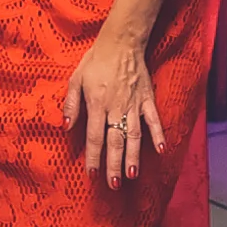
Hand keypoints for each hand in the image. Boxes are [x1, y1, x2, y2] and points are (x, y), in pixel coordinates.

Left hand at [63, 33, 165, 188]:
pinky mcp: (147, 98)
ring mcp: (134, 104)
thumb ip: (71, 104)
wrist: (121, 42)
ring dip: (133, 156)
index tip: (91, 174)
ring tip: (132, 175)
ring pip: (134, 135)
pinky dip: (158, 134)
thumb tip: (67, 126)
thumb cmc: (96, 60)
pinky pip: (153, 119)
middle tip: (114, 184)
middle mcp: (116, 107)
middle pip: (115, 141)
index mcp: (97, 104)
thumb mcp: (76, 79)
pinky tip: (160, 149)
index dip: (93, 157)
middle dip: (114, 164)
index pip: (94, 137)